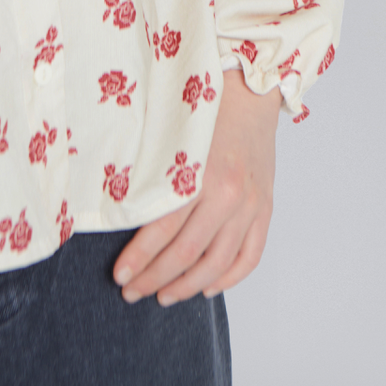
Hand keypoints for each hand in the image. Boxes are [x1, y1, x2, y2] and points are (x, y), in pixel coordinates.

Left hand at [113, 69, 278, 304]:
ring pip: (217, 264)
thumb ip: (154, 173)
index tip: (120, 275)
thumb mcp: (172, 135)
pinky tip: (207, 287)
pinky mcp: (265, 210)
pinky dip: (228, 278)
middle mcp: (228, 194)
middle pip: (186, 253)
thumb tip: (123, 211)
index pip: (162, 230)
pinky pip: (249, 257)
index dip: (139, 258)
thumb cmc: (206, 108)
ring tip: (164, 296)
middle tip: (132, 291)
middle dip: (154, 278)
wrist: (251, 90)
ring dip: (187, 287)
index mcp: (199, 173)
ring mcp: (250, 206)